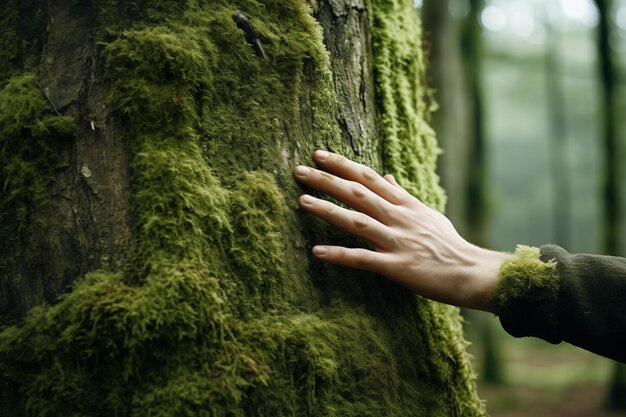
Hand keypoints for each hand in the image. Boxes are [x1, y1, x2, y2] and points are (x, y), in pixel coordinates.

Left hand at [293, 150, 506, 312]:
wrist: (471, 272)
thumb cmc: (449, 244)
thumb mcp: (427, 214)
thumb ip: (403, 196)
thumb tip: (388, 176)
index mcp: (405, 204)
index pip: (369, 177)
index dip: (343, 165)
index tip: (320, 155)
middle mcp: (399, 217)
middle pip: (358, 193)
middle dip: (327, 180)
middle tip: (300, 170)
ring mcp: (397, 241)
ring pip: (357, 221)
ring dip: (328, 211)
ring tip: (302, 202)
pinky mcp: (397, 266)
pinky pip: (363, 258)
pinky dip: (339, 255)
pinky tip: (317, 252)